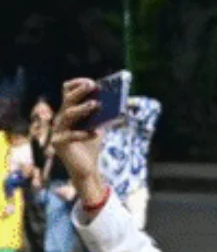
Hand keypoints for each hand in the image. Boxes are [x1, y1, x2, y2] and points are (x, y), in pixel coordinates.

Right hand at [48, 80, 110, 197]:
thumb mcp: (101, 127)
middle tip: (93, 86)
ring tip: (96, 104)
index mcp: (69, 112)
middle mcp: (61, 119)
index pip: (67, 92)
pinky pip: (70, 136)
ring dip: (82, 108)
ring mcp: (57, 130)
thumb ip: (107, 116)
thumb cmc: (92, 145)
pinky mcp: (58, 143)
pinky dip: (84, 134)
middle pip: (67, 101)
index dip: (77, 85)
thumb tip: (123, 103)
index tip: (92, 82)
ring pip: (67, 115)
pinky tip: (97, 132)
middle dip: (80, 92)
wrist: (86, 169)